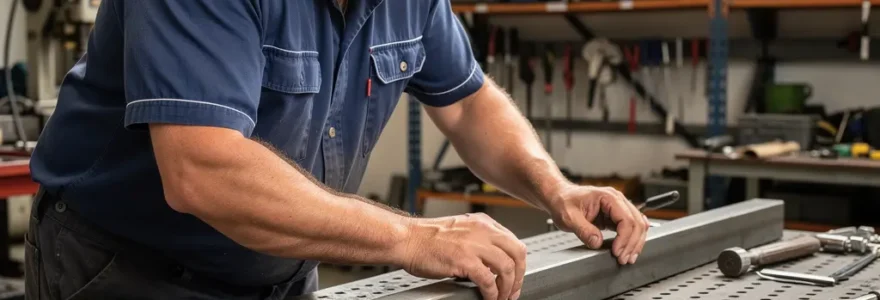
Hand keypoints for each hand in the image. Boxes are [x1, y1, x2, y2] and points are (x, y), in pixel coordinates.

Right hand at [397, 213, 526, 299]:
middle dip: (519, 276)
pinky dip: (492, 293)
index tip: (515, 277)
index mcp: (483, 223)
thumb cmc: (426, 237)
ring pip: (507, 268)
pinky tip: (489, 298)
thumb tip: (493, 261)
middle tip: (513, 291)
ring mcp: (474, 245)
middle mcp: (482, 231)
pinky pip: (488, 280)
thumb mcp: (460, 230)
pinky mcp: (465, 260)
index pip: (513, 242)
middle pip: (517, 254)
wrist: (407, 239)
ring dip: (507, 288)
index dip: (518, 263)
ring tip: (502, 298)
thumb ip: (479, 240)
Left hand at [546, 184, 648, 264]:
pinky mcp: (615, 216)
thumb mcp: (569, 217)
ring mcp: (618, 207)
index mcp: (608, 197)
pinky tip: (633, 247)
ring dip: (635, 243)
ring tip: (628, 257)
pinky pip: (630, 227)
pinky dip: (632, 239)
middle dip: (631, 243)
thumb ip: (583, 230)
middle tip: (623, 259)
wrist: (559, 197)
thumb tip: (597, 242)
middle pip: (636, 223)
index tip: (616, 252)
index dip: (624, 238)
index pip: (626, 219)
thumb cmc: (563, 202)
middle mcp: (617, 200)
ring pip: (637, 225)